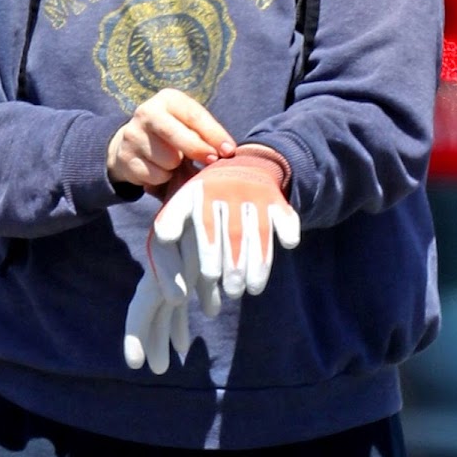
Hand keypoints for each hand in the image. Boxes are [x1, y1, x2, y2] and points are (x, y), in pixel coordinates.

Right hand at [107, 88, 234, 190]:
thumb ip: (205, 135)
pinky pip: (155, 176)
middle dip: (198, 150)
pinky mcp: (125, 157)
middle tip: (211, 160)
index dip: (214, 134)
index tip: (229, 150)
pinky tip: (159, 169)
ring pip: (168, 160)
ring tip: (173, 161)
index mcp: (168, 99)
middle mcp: (147, 112)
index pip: (194, 115)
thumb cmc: (173, 133)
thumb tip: (225, 153)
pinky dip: (163, 178)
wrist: (132, 144)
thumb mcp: (188, 124)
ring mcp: (133, 134)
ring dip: (176, 167)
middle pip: (178, 136)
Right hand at [123, 223, 198, 374]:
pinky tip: (186, 341)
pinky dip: (182, 321)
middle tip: (157, 368)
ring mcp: (175, 273)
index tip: (136, 364)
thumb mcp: (181, 234)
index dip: (138, 334)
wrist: (214, 189)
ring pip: (167, 311)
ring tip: (167, 360)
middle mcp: (165, 273)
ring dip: (169, 332)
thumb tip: (175, 300)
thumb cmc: (199, 209)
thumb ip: (175, 262)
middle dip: (154, 339)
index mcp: (161, 270)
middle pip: (152, 314)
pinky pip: (180, 303)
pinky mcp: (188, 271)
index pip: (143, 308)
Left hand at [154, 150, 300, 300]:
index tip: (210, 277)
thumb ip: (168, 236)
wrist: (236, 164)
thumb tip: (171, 271)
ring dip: (259, 262)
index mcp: (199, 191)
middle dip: (233, 267)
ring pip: (259, 231)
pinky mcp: (275, 197)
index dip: (209, 253)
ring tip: (253, 288)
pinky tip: (288, 244)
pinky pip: (285, 215)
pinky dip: (288, 230)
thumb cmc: (201, 202)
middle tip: (232, 292)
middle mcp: (226, 187)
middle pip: (234, 234)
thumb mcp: (180, 210)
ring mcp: (253, 190)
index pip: (205, 224)